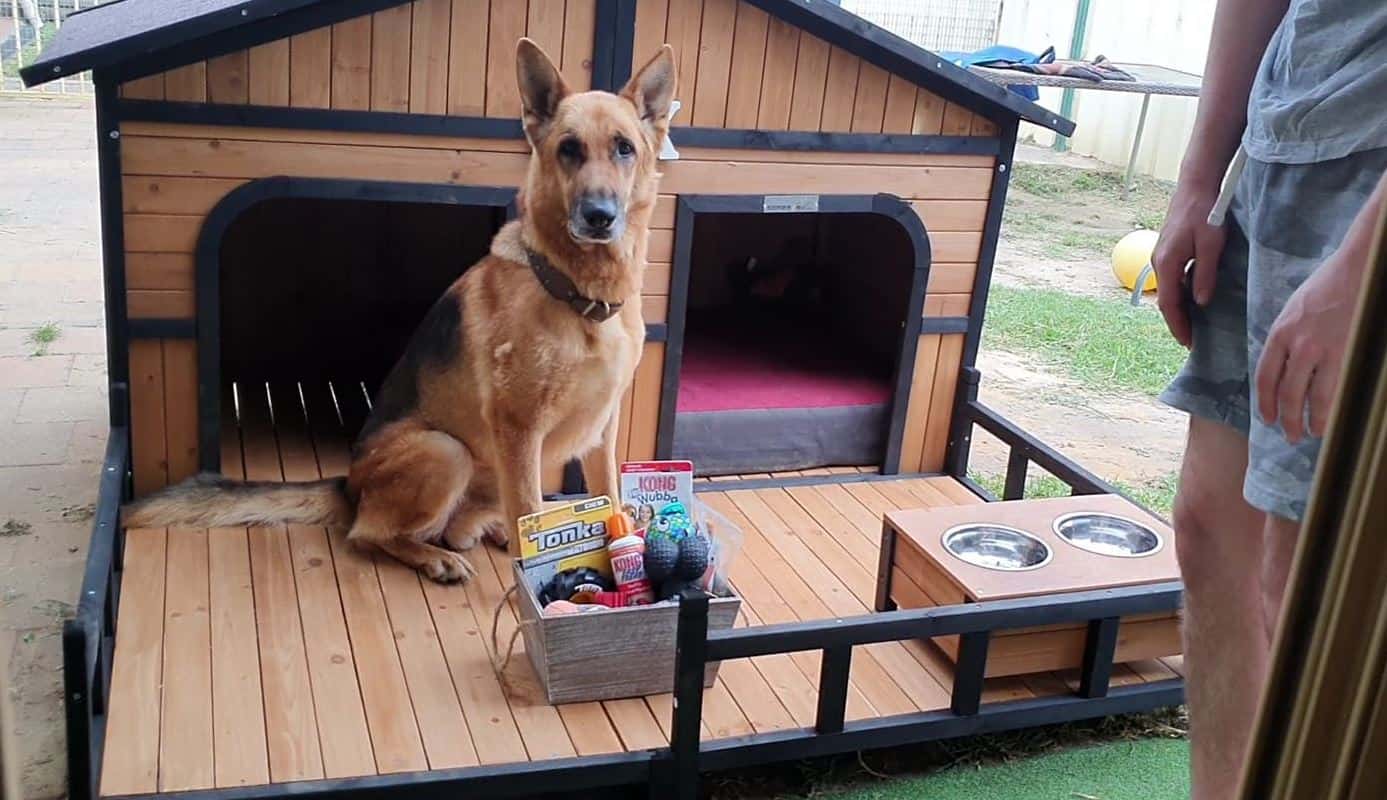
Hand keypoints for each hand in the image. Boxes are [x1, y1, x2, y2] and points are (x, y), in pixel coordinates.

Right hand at [1152, 182, 1226, 346]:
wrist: (1195, 186)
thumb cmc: (1205, 213)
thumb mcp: (1211, 245)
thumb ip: (1204, 274)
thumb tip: (1201, 302)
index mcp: (1167, 264)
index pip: (1168, 304)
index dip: (1178, 325)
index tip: (1187, 342)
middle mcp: (1158, 262)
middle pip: (1164, 300)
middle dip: (1177, 321)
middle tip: (1191, 339)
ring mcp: (1160, 256)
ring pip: (1167, 289)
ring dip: (1178, 308)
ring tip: (1193, 324)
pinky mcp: (1167, 250)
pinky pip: (1170, 279)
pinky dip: (1178, 293)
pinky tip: (1192, 298)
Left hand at [1254, 247, 1360, 442]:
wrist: (1357, 268)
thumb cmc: (1326, 287)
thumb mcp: (1293, 311)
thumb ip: (1287, 339)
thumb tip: (1284, 367)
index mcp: (1280, 333)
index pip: (1266, 377)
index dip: (1265, 402)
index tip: (1267, 417)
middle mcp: (1298, 344)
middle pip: (1286, 392)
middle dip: (1286, 418)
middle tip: (1290, 435)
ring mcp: (1324, 349)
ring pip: (1312, 396)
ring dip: (1311, 419)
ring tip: (1312, 433)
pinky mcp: (1349, 351)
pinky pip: (1337, 387)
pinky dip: (1333, 406)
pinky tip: (1333, 417)